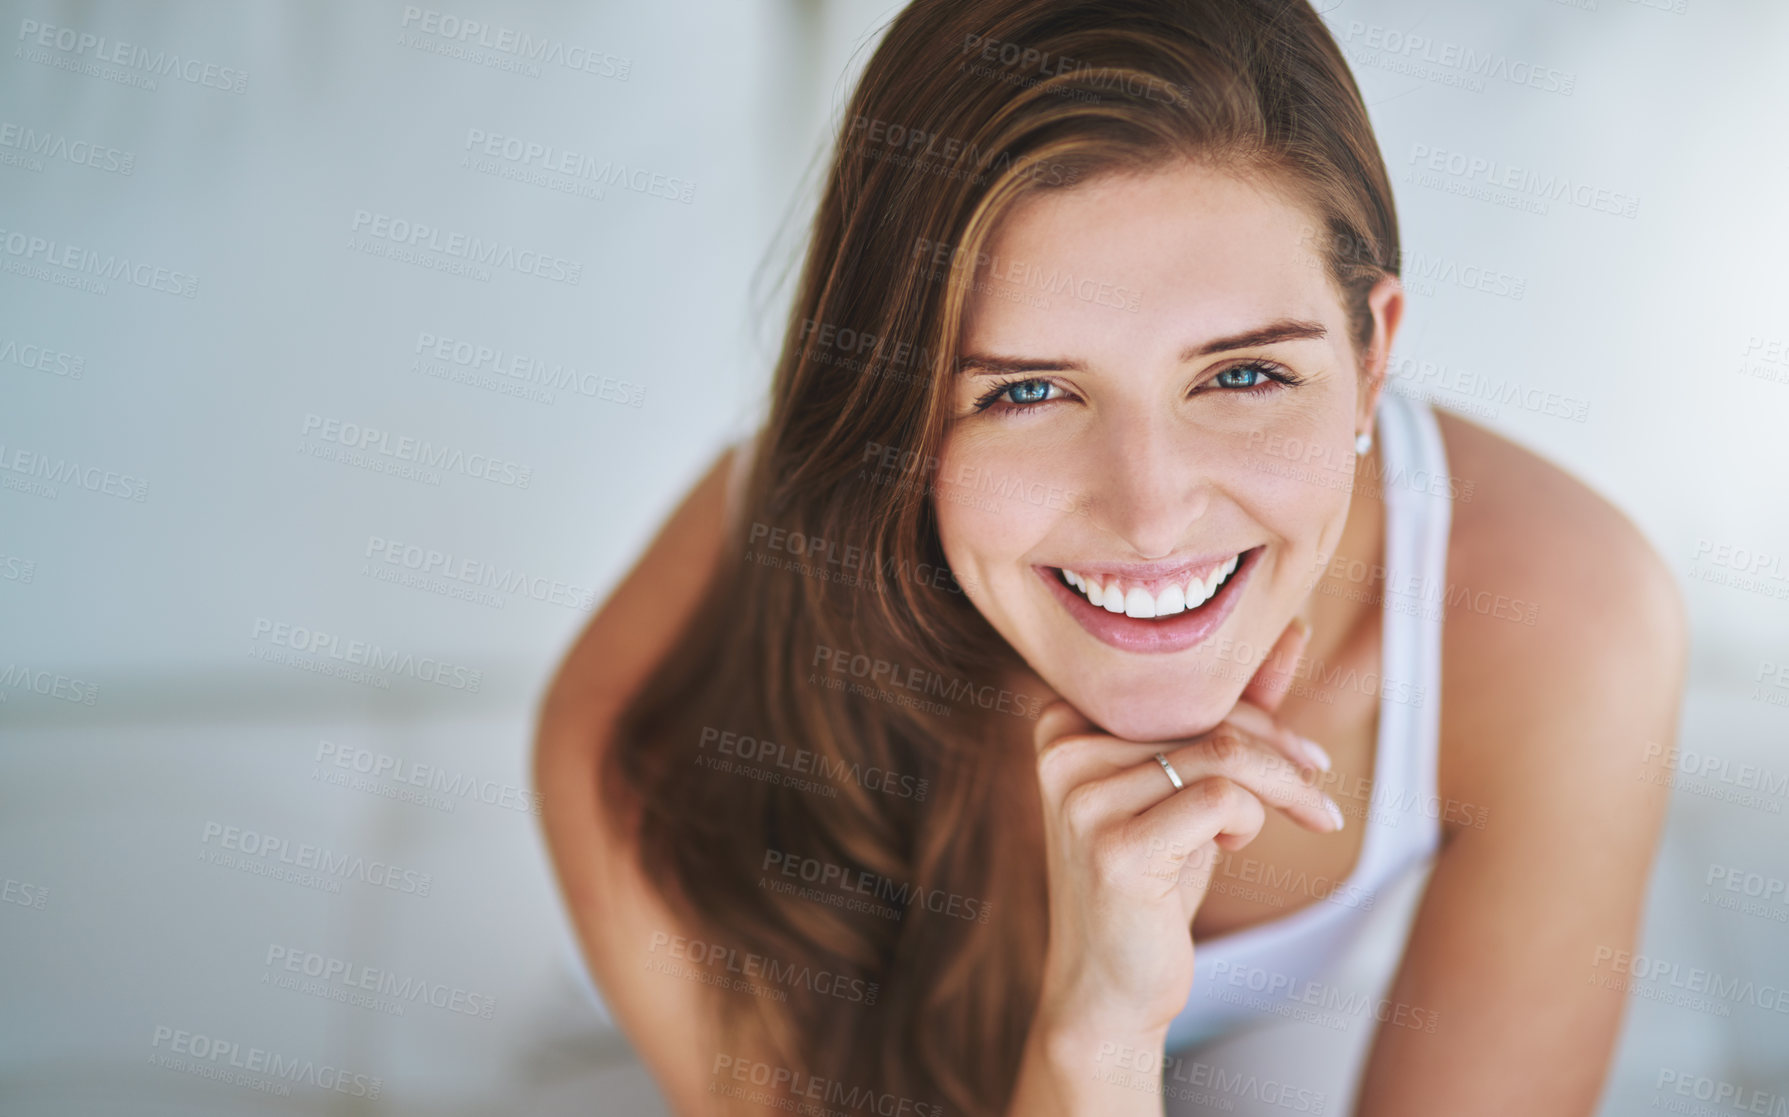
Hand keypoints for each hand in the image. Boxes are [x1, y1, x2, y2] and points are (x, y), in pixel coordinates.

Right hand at [1027, 618, 1341, 1038]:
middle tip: (1320, 793)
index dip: (1254, 713)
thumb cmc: (1152, 881)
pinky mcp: (1112, 847)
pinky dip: (1249, 822)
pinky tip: (1231, 851)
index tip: (1302, 757)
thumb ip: (1230, 712)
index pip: (1182, 685)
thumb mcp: (1187, 788)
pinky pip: (1219, 800)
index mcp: (1064, 721)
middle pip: (1207, 718)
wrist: (1110, 986)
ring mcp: (1079, 798)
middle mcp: (1061, 751)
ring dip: (1281, 791)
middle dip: (1281, 753)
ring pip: (1222, 757)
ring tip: (1300, 821)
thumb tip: (1292, 631)